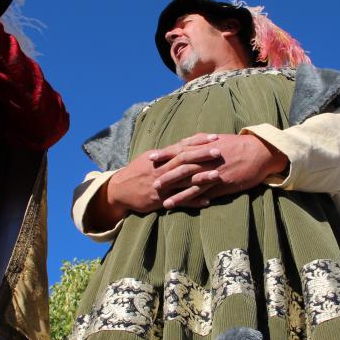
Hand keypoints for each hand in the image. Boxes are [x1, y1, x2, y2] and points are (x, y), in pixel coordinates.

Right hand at [106, 133, 220, 213]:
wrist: (119, 190)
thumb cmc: (138, 171)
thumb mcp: (150, 157)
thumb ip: (168, 153)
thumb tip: (185, 144)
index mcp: (160, 157)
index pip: (182, 146)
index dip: (198, 141)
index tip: (214, 138)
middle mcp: (162, 169)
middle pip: (184, 160)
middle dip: (202, 156)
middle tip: (219, 152)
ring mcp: (162, 185)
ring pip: (184, 181)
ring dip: (201, 178)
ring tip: (217, 175)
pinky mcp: (160, 200)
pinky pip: (179, 201)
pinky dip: (194, 201)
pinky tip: (208, 201)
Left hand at [154, 134, 287, 208]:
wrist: (259, 153)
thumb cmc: (239, 146)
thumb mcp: (219, 140)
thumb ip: (202, 142)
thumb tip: (187, 142)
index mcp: (204, 146)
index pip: (180, 149)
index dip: (165, 154)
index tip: (151, 157)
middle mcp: (205, 159)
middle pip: (180, 166)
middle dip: (165, 174)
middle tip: (150, 181)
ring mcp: (212, 172)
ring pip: (188, 181)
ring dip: (173, 190)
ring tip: (160, 198)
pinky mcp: (220, 184)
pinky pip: (200, 192)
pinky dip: (187, 199)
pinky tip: (178, 205)